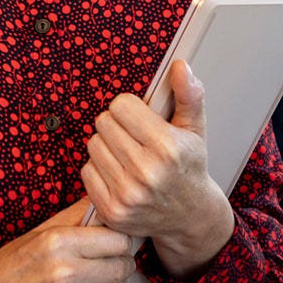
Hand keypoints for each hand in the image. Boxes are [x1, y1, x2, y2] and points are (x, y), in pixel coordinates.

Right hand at [0, 199, 134, 282]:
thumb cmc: (14, 264)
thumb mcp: (42, 232)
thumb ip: (78, 216)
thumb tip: (108, 205)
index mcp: (58, 243)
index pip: (118, 241)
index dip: (119, 242)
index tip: (114, 245)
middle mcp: (63, 274)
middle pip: (121, 267)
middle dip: (118, 264)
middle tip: (106, 264)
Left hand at [83, 60, 233, 276]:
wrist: (190, 216)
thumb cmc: (189, 167)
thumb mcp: (195, 129)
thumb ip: (188, 94)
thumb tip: (179, 66)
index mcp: (168, 147)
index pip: (121, 105)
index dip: (130, 108)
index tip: (141, 119)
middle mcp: (146, 172)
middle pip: (104, 123)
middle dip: (117, 125)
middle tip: (134, 137)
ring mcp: (127, 194)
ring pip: (93, 145)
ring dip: (107, 146)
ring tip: (127, 155)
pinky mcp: (112, 211)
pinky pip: (87, 171)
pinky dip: (99, 169)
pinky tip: (119, 173)